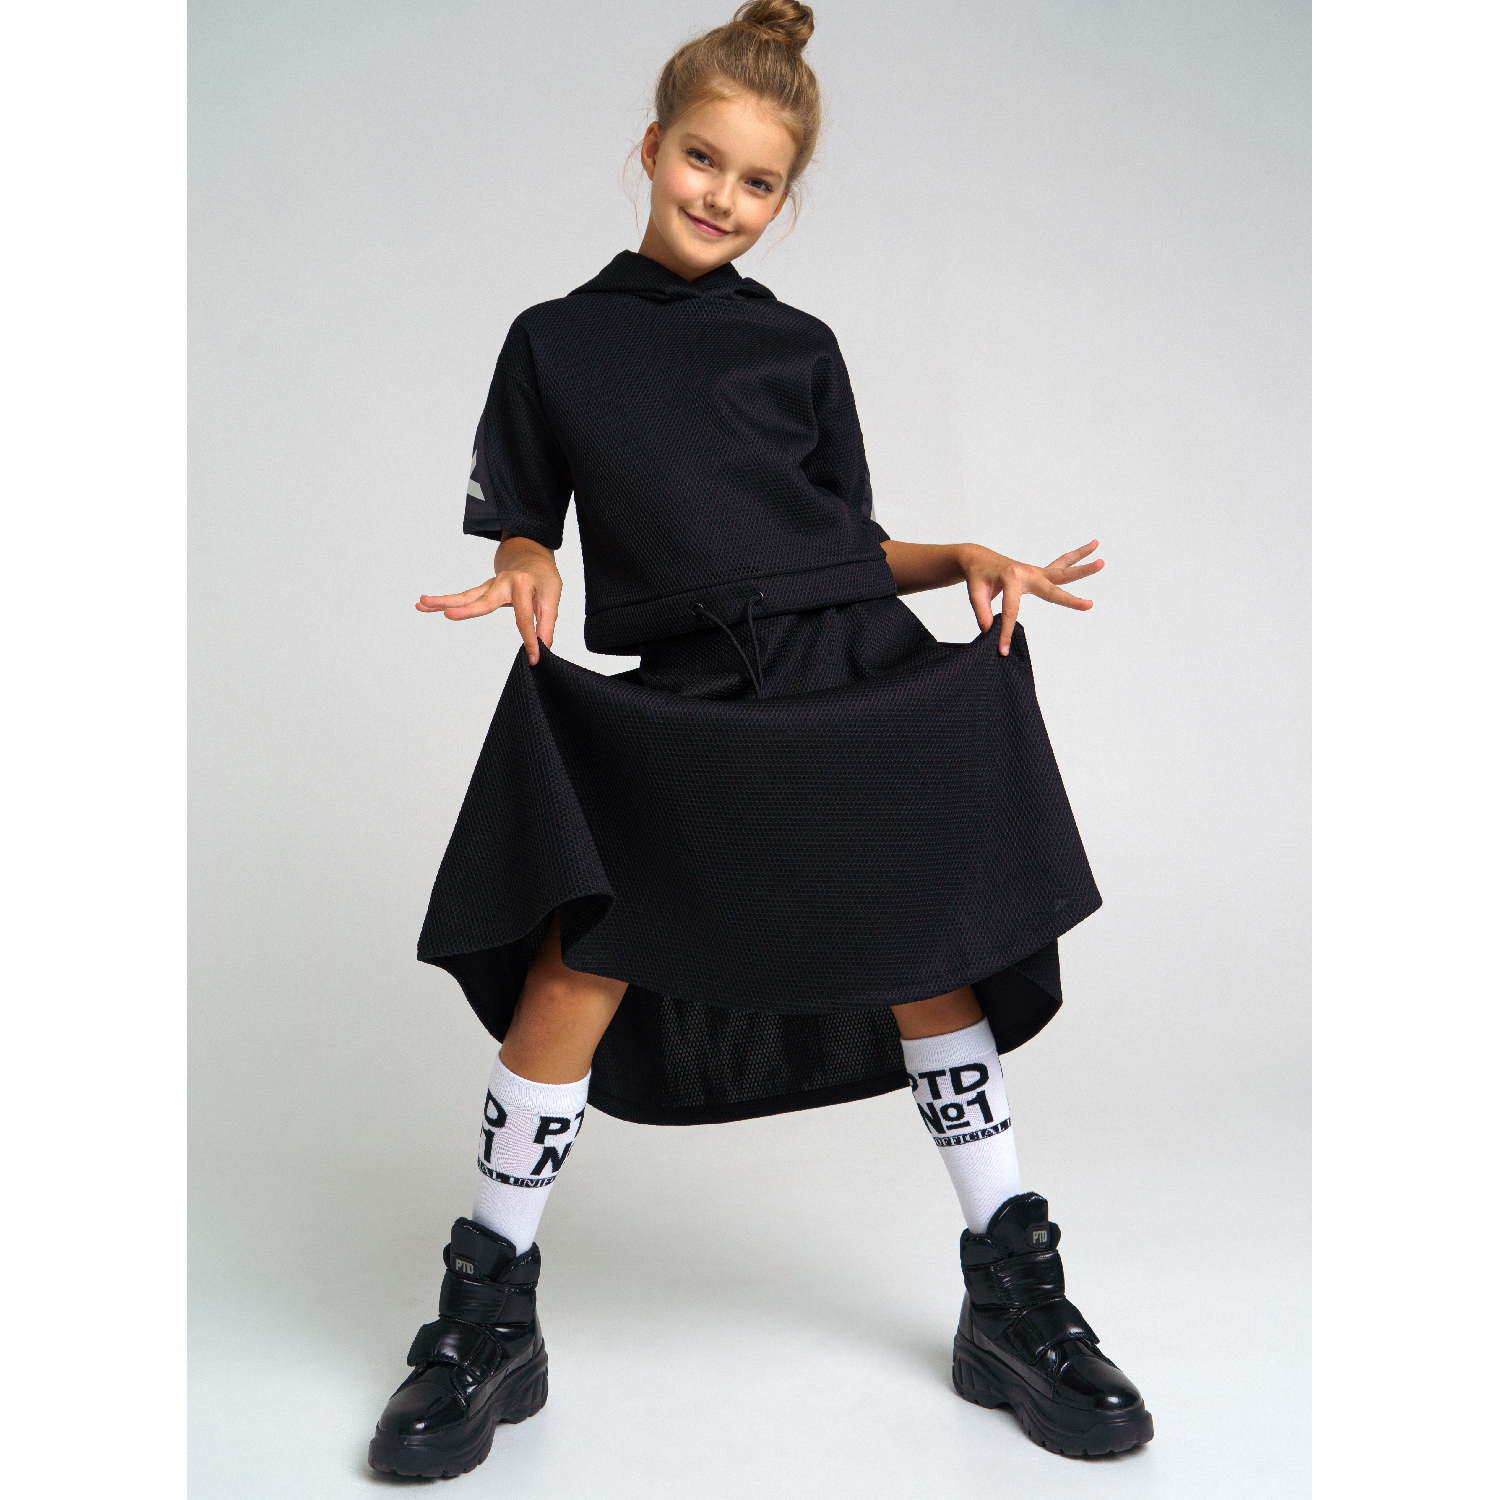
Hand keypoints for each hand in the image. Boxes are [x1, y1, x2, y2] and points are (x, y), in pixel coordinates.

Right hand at [416, 537, 561, 665]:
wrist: (533, 560)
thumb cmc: (543, 580)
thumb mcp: (552, 598)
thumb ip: (547, 624)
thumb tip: (543, 648)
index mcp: (523, 584)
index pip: (524, 617)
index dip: (529, 640)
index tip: (533, 658)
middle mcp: (503, 582)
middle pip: (483, 601)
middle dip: (467, 611)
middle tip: (448, 617)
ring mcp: (490, 586)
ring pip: (465, 596)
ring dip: (443, 601)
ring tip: (421, 604)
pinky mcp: (483, 590)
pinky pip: (463, 597)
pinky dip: (445, 602)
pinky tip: (424, 605)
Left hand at [962, 540, 1103, 655]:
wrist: (978, 559)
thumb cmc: (977, 576)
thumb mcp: (974, 592)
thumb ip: (982, 610)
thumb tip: (990, 630)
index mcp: (1011, 577)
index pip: (1012, 610)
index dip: (1006, 632)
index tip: (1003, 650)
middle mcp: (1027, 572)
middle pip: (1053, 587)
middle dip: (1070, 600)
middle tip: (1090, 605)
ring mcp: (1035, 572)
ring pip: (1063, 569)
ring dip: (1083, 566)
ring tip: (1103, 561)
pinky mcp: (1039, 573)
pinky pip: (1060, 564)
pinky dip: (1076, 557)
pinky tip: (1093, 547)